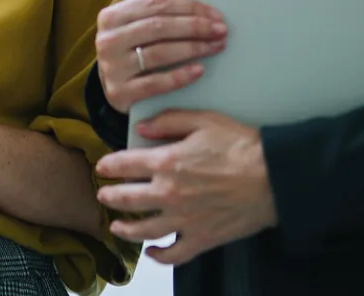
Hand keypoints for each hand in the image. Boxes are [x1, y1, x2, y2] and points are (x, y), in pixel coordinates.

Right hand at [95, 0, 227, 113]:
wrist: (113, 85)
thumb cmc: (131, 49)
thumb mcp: (133, 26)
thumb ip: (154, 15)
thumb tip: (202, 11)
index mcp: (111, 16)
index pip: (155, 4)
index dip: (188, 7)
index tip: (215, 14)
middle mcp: (108, 40)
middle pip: (158, 27)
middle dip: (194, 27)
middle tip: (221, 30)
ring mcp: (112, 67)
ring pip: (159, 53)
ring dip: (193, 48)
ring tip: (215, 46)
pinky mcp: (120, 93)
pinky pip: (156, 83)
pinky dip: (180, 75)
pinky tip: (199, 70)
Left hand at [96, 109, 278, 264]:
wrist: (273, 177)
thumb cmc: (240, 145)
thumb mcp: (202, 120)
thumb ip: (168, 121)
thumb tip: (142, 127)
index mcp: (167, 162)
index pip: (126, 164)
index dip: (110, 165)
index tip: (102, 166)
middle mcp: (170, 193)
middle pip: (128, 199)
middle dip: (111, 197)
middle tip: (102, 195)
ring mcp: (185, 219)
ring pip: (145, 230)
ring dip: (126, 229)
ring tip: (116, 226)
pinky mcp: (203, 238)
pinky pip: (175, 253)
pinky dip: (160, 256)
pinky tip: (153, 252)